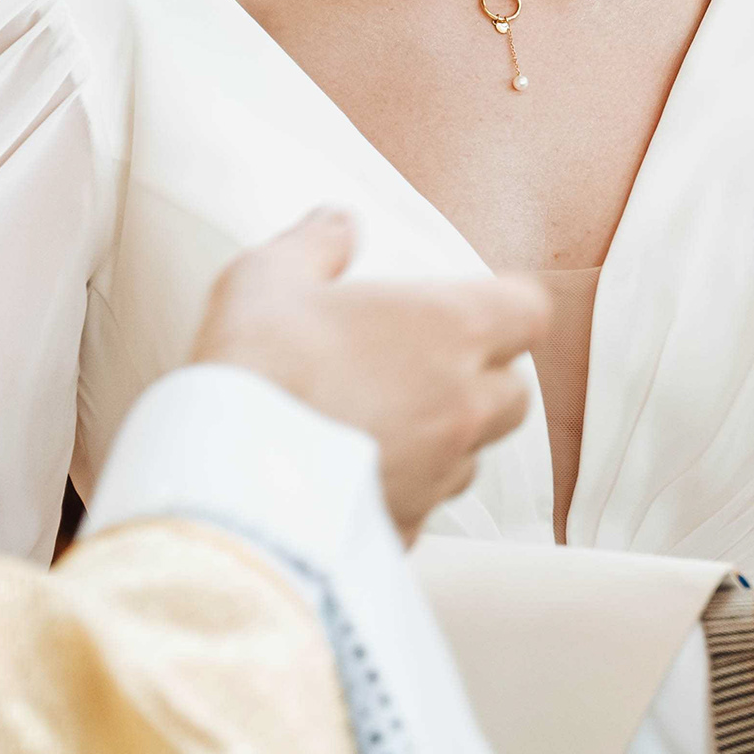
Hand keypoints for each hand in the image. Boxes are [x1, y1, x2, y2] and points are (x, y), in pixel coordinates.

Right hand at [190, 211, 540, 536]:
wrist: (223, 485)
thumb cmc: (255, 367)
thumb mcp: (268, 278)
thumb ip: (315, 244)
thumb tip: (337, 222)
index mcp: (450, 330)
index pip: (530, 311)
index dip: (506, 307)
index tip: (469, 308)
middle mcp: (463, 405)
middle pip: (512, 392)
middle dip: (479, 380)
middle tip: (417, 369)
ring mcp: (441, 475)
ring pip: (470, 455)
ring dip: (442, 440)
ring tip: (376, 426)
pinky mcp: (411, 530)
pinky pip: (424, 507)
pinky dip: (402, 491)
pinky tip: (347, 479)